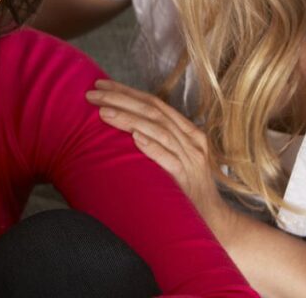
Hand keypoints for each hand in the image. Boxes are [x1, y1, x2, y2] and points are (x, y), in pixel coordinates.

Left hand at [85, 79, 238, 241]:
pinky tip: (134, 137)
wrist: (214, 222)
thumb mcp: (175, 160)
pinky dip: (152, 147)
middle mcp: (190, 141)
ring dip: (129, 118)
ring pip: (158, 130)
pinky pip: (168, 160)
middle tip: (92, 93)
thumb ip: (157, 143)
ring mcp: (190, 159)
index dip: (127, 91)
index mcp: (188, 132)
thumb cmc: (187, 191)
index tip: (101, 83)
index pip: (154, 103)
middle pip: (153, 111)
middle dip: (121, 98)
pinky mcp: (187, 180)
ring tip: (103, 111)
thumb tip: (122, 129)